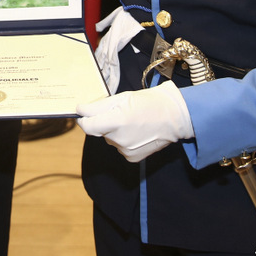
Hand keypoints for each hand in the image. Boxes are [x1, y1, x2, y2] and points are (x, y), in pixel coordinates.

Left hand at [77, 81, 192, 161]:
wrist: (175, 117)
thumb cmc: (149, 103)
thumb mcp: (122, 98)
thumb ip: (98, 106)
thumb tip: (80, 110)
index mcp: (116, 121)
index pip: (87, 126)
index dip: (84, 118)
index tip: (85, 112)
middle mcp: (119, 139)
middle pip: (99, 131)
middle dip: (104, 122)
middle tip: (120, 112)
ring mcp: (126, 150)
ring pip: (110, 139)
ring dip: (114, 131)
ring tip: (132, 121)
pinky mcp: (132, 157)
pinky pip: (119, 147)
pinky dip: (123, 140)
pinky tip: (136, 132)